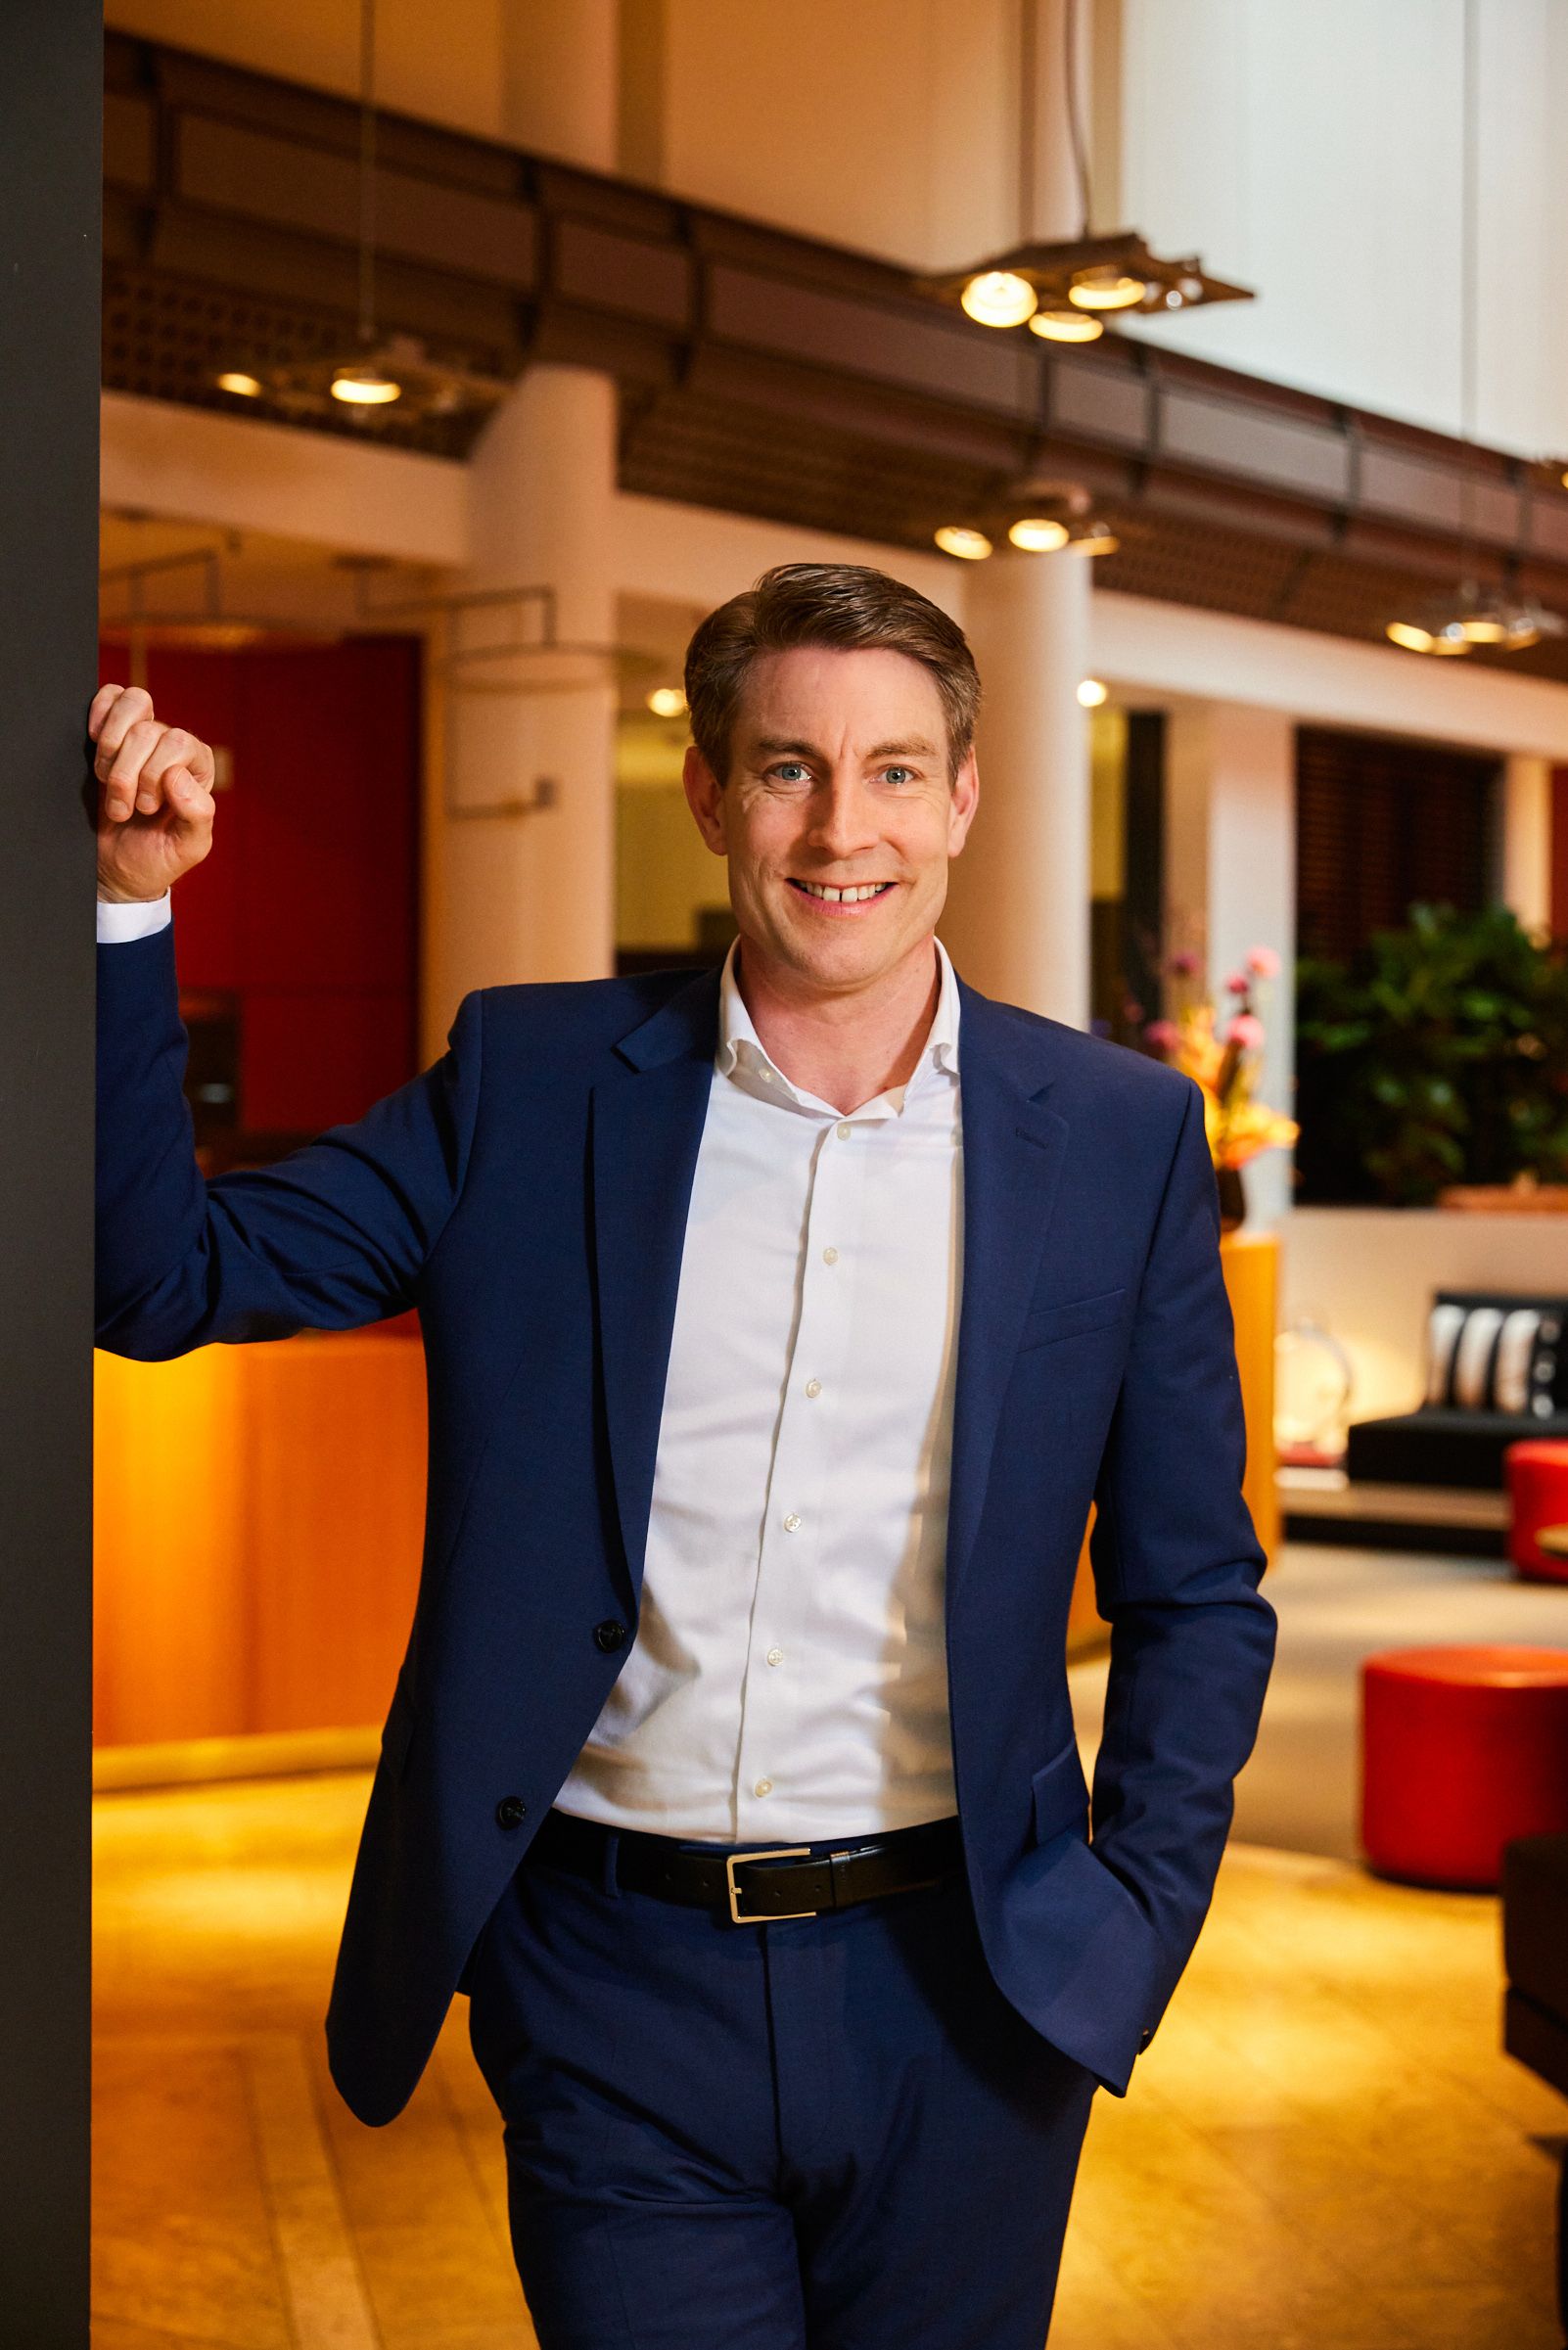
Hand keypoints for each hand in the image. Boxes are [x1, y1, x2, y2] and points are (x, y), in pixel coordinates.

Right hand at [90, 683, 217, 903]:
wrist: (117, 868)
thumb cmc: (157, 857)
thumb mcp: (188, 847)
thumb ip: (197, 815)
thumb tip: (177, 776)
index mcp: (198, 768)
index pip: (177, 742)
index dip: (153, 775)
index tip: (145, 808)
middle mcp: (173, 746)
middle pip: (147, 730)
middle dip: (126, 774)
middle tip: (125, 809)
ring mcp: (141, 736)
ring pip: (131, 705)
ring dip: (109, 751)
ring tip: (108, 784)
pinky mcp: (111, 731)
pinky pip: (110, 696)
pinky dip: (98, 716)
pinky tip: (95, 744)